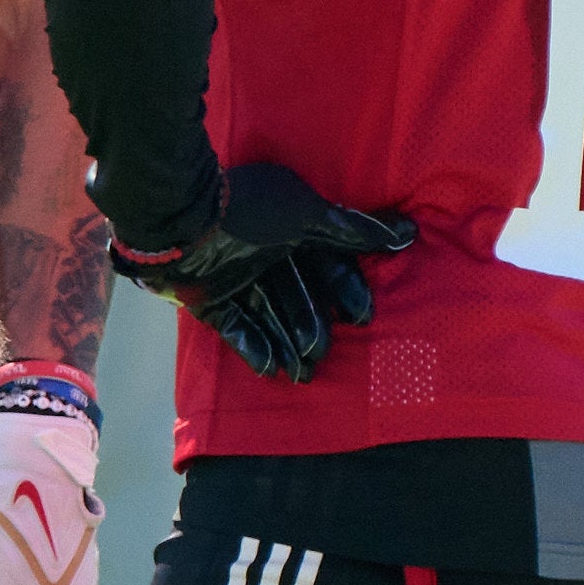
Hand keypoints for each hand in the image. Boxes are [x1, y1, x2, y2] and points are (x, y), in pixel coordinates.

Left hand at [112, 164, 415, 386]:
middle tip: (320, 352)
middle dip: (312, 325)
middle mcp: (265, 251)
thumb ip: (352, 229)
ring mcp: (235, 276)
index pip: (327, 263)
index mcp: (290, 226)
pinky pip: (236, 327)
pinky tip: (271, 369)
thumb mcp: (305, 215)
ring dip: (287, 343)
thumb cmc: (246, 211)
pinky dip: (254, 346)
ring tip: (302, 374)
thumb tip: (407, 234)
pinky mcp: (209, 299)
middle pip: (299, 294)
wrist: (176, 221)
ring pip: (270, 314)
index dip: (345, 289)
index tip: (360, 317)